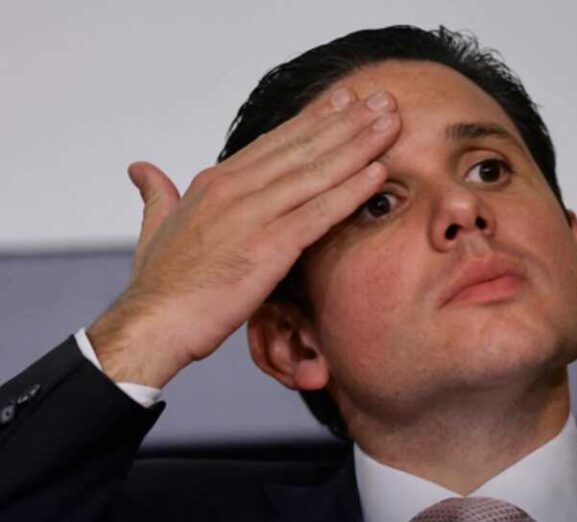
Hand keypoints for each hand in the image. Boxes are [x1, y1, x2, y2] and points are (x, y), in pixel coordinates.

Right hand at [87, 88, 399, 387]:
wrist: (153, 323)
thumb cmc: (160, 285)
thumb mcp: (154, 227)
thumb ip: (157, 194)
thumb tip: (141, 168)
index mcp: (215, 183)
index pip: (276, 143)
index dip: (315, 120)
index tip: (346, 102)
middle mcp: (235, 189)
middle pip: (302, 147)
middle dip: (347, 121)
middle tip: (383, 100)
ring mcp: (252, 216)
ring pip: (315, 172)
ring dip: (358, 146)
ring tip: (391, 122)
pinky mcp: (268, 248)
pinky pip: (318, 214)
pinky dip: (349, 192)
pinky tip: (378, 174)